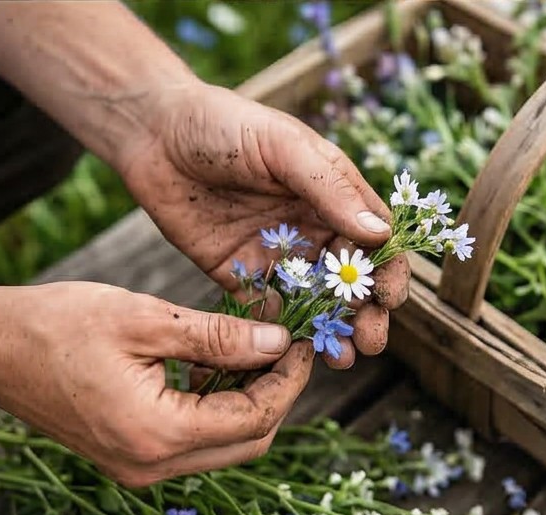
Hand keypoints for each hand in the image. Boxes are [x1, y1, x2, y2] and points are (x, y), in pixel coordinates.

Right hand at [0, 282, 313, 486]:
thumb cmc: (57, 324)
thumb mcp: (146, 319)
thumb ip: (218, 337)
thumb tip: (279, 344)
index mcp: (157, 433)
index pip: (255, 418)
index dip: (289, 381)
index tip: (304, 341)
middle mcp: (151, 466)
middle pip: (249, 443)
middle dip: (276, 394)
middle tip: (284, 346)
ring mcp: (138, 470)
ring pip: (225, 446)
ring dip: (247, 402)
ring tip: (250, 349)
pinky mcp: (130, 459)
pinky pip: (195, 443)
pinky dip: (215, 409)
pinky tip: (208, 366)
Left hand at [120, 83, 410, 368]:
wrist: (153, 134)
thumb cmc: (224, 125)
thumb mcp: (282, 147)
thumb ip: (329, 188)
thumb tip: (379, 234)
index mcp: (332, 194)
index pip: (374, 238)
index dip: (388, 270)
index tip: (392, 298)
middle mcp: (311, 227)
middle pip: (350, 280)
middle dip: (365, 313)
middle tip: (371, 342)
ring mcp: (277, 254)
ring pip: (315, 301)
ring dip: (332, 329)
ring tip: (343, 359)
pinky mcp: (240, 274)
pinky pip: (268, 310)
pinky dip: (284, 333)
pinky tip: (294, 352)